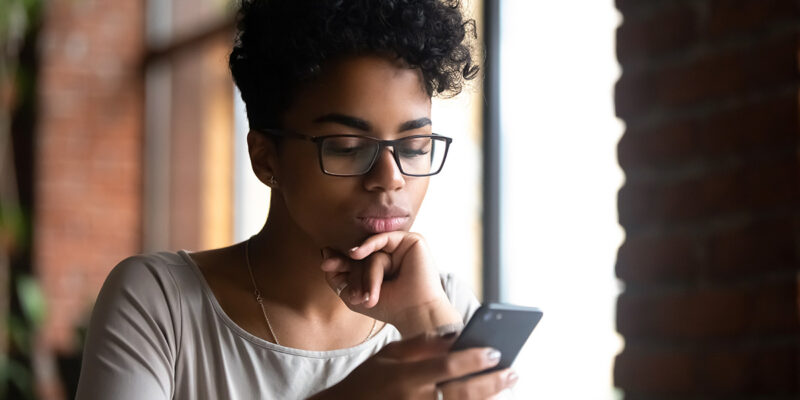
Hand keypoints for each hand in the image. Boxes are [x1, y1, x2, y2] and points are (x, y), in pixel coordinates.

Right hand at [308, 333, 517, 399]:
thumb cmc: (367, 381)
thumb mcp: (387, 355)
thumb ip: (421, 345)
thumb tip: (455, 336)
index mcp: (405, 377)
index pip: (448, 366)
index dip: (474, 359)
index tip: (495, 351)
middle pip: (463, 392)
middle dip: (492, 382)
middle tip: (513, 371)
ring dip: (487, 397)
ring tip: (505, 384)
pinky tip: (484, 399)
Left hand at [320, 232, 461, 335]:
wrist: (414, 313)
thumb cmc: (388, 307)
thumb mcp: (353, 294)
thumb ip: (337, 276)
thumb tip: (325, 252)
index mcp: (381, 267)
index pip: (356, 259)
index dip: (339, 261)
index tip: (325, 265)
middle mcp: (391, 255)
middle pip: (362, 255)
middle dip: (350, 271)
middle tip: (344, 286)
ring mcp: (402, 248)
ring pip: (373, 252)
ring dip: (366, 274)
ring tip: (367, 297)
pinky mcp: (412, 241)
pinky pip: (384, 237)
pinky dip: (368, 245)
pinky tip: (355, 253)